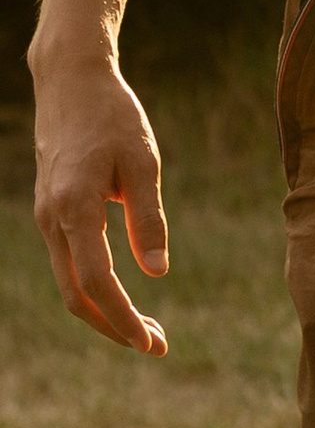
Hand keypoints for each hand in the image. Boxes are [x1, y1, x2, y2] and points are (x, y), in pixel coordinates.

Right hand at [31, 52, 170, 356]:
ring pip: (69, 283)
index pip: (98, 282)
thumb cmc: (114, 117)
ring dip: (105, 311)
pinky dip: (93, 287)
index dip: (123, 318)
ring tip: (147, 327)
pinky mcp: (49, 212)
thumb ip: (148, 217)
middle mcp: (52, 220)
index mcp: (76, 207)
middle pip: (77, 296)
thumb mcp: (143, 160)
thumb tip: (157, 272)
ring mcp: (45, 218)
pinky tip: (123, 293)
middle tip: (157, 344)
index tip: (151, 342)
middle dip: (114, 327)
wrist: (70, 82)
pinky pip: (68, 263)